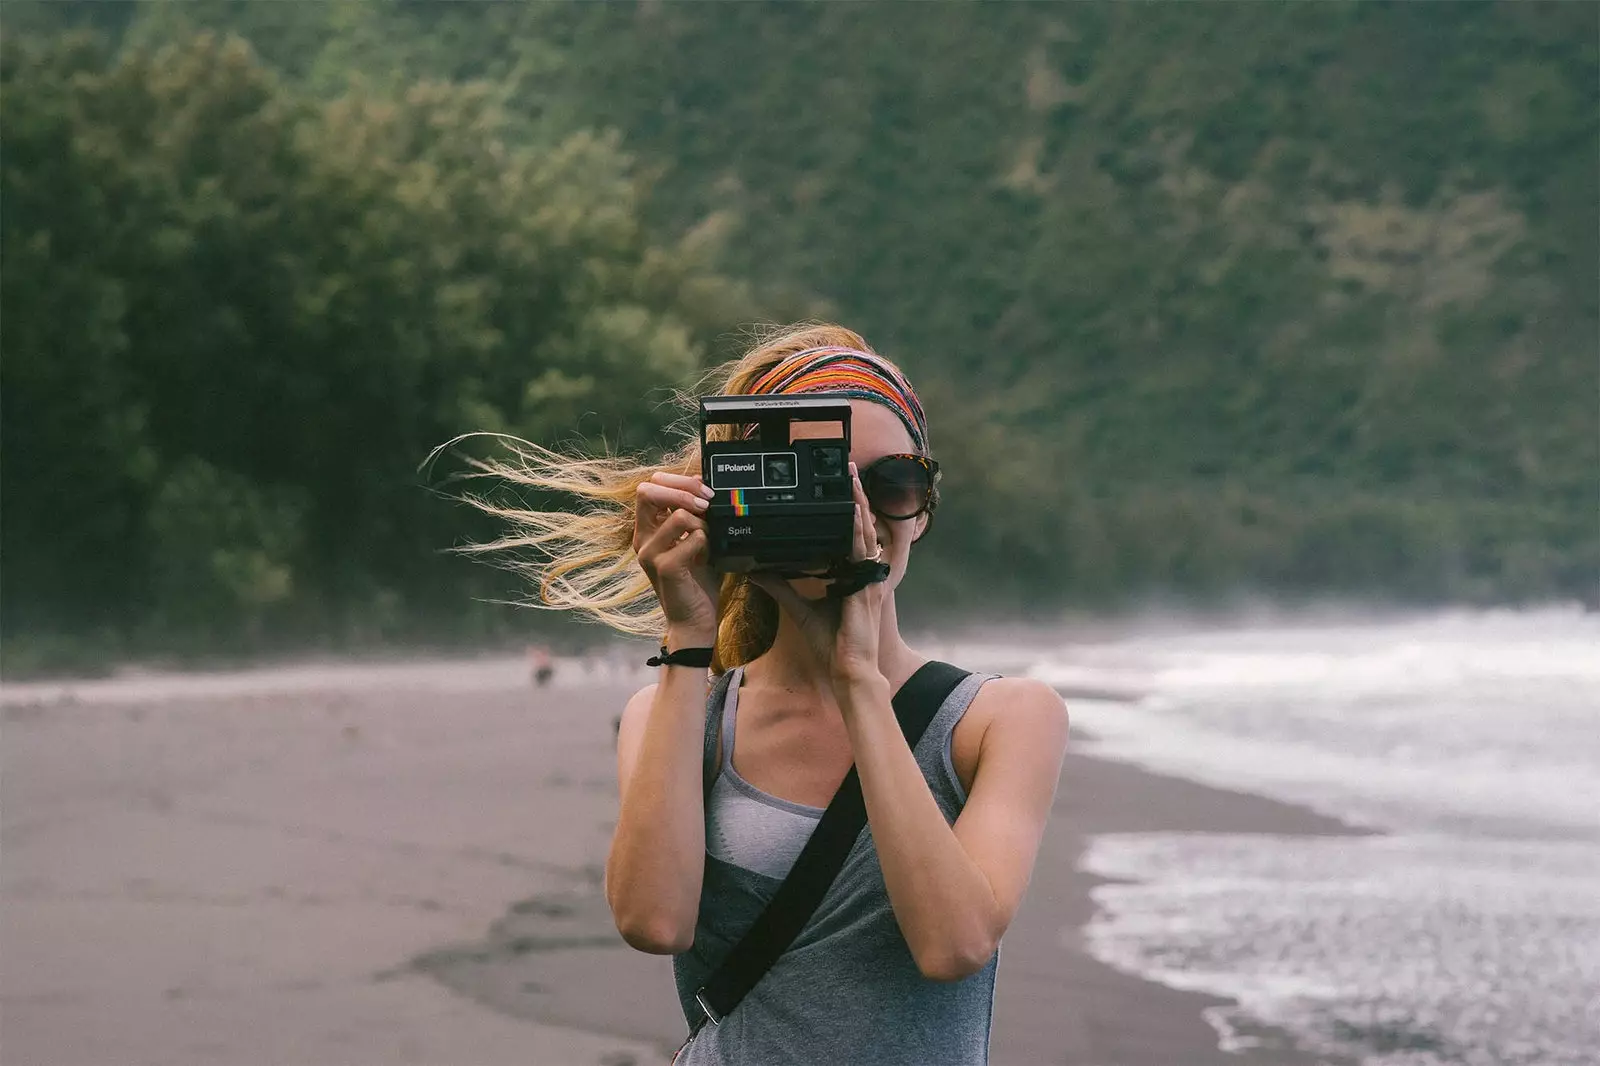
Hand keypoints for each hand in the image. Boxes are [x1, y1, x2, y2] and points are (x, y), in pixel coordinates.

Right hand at [633, 471, 718, 640]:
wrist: (695, 620)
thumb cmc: (697, 579)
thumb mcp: (696, 539)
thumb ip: (695, 513)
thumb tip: (702, 483)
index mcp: (647, 529)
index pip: (650, 485)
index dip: (678, 480)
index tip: (703, 490)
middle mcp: (642, 538)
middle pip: (648, 491)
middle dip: (683, 490)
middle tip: (707, 503)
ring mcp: (649, 553)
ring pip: (678, 515)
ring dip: (703, 523)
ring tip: (709, 540)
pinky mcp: (664, 568)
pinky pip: (692, 538)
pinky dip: (707, 543)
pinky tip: (707, 557)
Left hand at [750, 463, 886, 689]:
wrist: (848, 670)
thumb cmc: (832, 645)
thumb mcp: (800, 608)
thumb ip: (779, 586)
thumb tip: (755, 569)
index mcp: (851, 575)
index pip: (849, 535)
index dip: (847, 509)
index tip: (839, 486)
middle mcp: (863, 572)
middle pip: (860, 525)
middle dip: (855, 496)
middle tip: (848, 468)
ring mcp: (868, 578)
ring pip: (864, 531)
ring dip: (858, 502)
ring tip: (851, 477)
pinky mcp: (866, 586)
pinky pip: (863, 551)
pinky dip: (858, 529)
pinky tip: (853, 511)